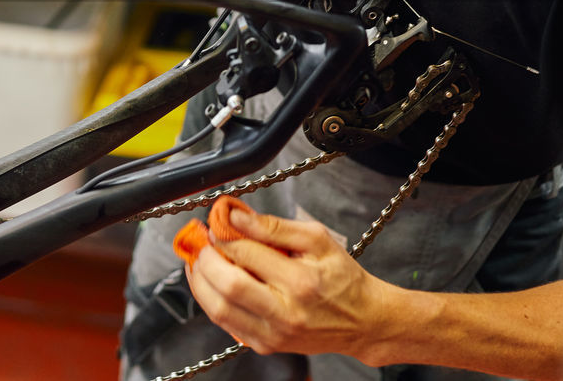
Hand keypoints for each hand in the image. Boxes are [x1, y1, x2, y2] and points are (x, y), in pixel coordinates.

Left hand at [184, 207, 401, 364]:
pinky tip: (213, 283)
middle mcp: (285, 312)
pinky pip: (226, 324)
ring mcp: (274, 334)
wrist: (362, 320)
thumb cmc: (342, 277)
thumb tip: (236, 217)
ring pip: (219, 309)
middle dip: (205, 259)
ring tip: (200, 260)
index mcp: (300, 281)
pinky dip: (212, 301)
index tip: (216, 224)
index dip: (223, 236)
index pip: (246, 254)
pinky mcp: (266, 345)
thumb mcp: (317, 239)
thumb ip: (273, 226)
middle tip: (202, 242)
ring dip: (201, 282)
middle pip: (227, 285)